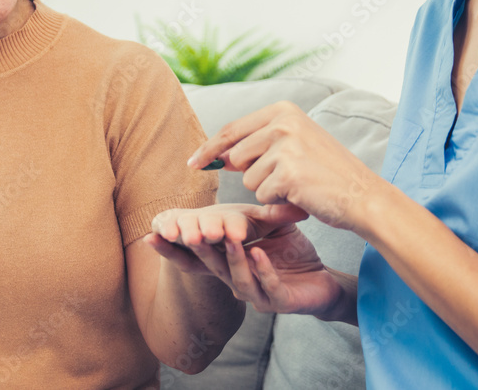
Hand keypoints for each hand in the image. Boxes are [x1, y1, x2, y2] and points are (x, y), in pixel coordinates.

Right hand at [146, 203, 345, 317]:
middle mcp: (236, 281)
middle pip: (208, 266)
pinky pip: (267, 286)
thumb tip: (237, 177)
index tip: (153, 231)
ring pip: (236, 278)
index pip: (194, 256)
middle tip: (184, 231)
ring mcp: (256, 293)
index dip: (173, 247)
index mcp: (228, 262)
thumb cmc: (292, 255)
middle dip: (195, 248)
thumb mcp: (270, 226)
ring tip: (228, 236)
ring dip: (231, 257)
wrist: (325, 282)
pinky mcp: (279, 301)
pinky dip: (262, 270)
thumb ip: (252, 210)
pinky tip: (259, 254)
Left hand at [187, 102, 380, 230]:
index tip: (193, 164)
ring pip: (248, 179)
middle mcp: (283, 122)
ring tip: (298, 185)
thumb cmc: (327, 173)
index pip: (232, 130)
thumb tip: (219, 156)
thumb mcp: (296, 143)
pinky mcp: (288, 173)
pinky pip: (263, 194)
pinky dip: (279, 202)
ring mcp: (285, 146)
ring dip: (268, 189)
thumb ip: (259, 142)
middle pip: (236, 157)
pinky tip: (302, 195)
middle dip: (251, 174)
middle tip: (285, 178)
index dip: (209, 149)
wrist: (362, 195)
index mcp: (283, 110)